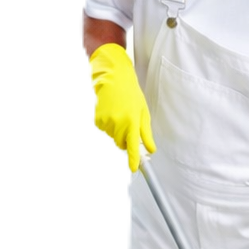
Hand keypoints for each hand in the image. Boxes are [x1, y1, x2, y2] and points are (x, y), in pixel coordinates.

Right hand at [87, 43, 155, 171]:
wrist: (114, 79)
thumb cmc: (131, 95)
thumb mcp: (143, 113)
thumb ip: (146, 133)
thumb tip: (151, 149)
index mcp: (132, 121)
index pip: (133, 145)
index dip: (133, 158)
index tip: (134, 168)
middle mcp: (118, 123)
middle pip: (120, 143)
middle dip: (124, 138)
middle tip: (127, 123)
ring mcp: (106, 121)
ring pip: (111, 136)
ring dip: (115, 128)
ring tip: (118, 112)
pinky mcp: (97, 119)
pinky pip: (103, 129)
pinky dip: (106, 123)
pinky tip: (109, 111)